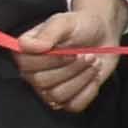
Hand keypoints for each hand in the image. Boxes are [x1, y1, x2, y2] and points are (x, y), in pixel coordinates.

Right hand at [16, 0, 127, 114]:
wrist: (102, 35)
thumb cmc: (80, 26)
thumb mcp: (65, 22)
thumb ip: (48, 32)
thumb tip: (30, 46)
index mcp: (27, 53)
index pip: (26, 64)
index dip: (51, 61)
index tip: (71, 52)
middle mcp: (33, 73)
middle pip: (43, 82)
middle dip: (71, 69)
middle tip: (88, 56)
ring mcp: (49, 88)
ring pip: (58, 95)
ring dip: (82, 78)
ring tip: (93, 62)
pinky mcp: (67, 99)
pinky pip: (74, 105)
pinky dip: (89, 91)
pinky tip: (94, 76)